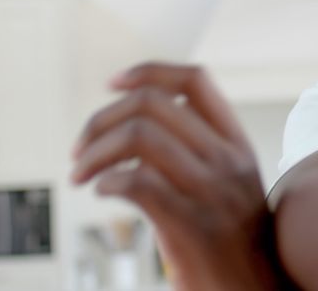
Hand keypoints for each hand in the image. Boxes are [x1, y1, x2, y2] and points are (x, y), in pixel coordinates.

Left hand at [72, 64, 288, 289]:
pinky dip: (106, 181)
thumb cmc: (233, 246)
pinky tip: (102, 193)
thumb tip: (140, 126)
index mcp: (236, 144)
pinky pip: (138, 182)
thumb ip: (199, 153)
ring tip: (82, 174)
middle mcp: (228, 160)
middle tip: (81, 148)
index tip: (113, 85)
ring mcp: (213, 192)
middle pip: (154, 103)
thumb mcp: (230, 186)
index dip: (148, 72)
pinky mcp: (192, 226)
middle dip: (102, 119)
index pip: (195, 80)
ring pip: (141, 136)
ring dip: (95, 151)